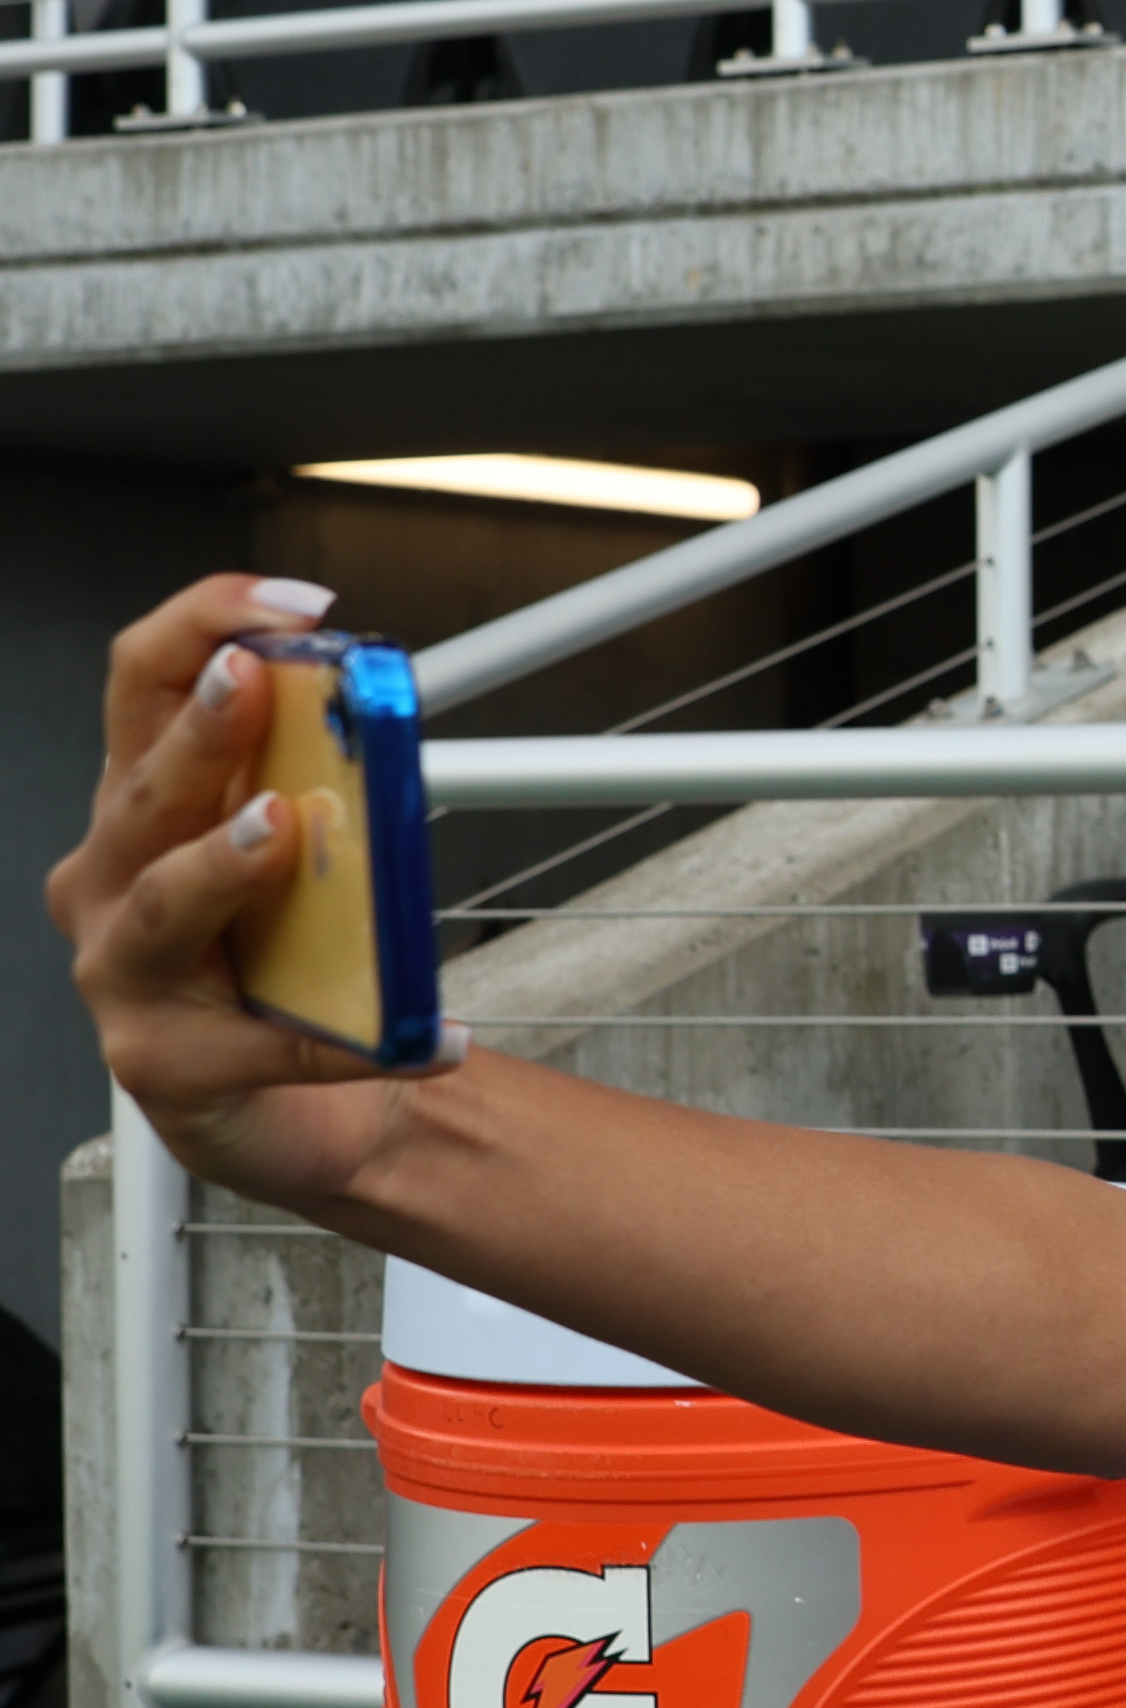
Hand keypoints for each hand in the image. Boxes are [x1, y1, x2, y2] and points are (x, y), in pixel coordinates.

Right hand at [46, 576, 461, 1211]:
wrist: (295, 1102)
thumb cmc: (282, 965)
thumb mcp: (294, 858)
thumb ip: (318, 782)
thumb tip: (381, 713)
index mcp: (142, 807)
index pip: (141, 684)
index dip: (200, 626)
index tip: (291, 605)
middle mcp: (110, 877)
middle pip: (145, 789)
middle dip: (200, 731)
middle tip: (251, 683)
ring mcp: (123, 971)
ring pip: (165, 902)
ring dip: (225, 862)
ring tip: (284, 830)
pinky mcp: (163, 1061)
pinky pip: (265, 1044)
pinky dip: (357, 1041)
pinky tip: (432, 1038)